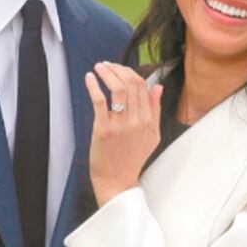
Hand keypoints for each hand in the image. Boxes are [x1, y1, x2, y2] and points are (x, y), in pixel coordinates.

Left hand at [84, 62, 162, 206]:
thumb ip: (155, 110)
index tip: (119, 69)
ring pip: (116, 89)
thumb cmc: (133, 158)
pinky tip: (89, 78)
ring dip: (106, 73)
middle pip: (130, 83)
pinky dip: (94, 86)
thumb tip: (157, 87)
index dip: (130, 72)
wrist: (117, 181)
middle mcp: (136, 120)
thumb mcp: (152, 135)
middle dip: (117, 69)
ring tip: (99, 67)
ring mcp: (120, 124)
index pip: (142, 86)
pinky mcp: (103, 129)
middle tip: (106, 65)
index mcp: (148, 120)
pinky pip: (99, 101)